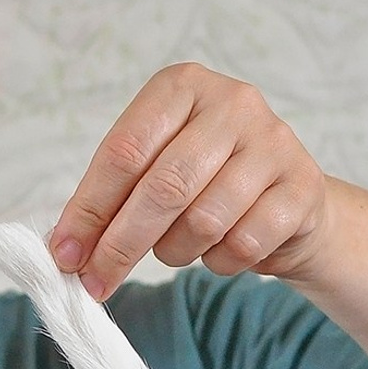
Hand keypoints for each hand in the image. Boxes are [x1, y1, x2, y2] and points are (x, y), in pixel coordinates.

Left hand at [51, 63, 329, 298]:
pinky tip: (219, 249)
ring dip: (175, 252)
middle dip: (121, 245)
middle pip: (163, 187)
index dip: (89, 210)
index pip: (124, 151)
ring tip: (176, 247)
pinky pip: (242, 245)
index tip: (65, 254)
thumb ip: (110, 201)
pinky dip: (218, 262)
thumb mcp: (154, 172)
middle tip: (96, 281)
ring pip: (203, 221)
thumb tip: (66, 250)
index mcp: (182, 86)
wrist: (286, 200)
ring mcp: (274, 142)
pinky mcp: (302, 187)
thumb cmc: (205, 183)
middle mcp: (232, 103)